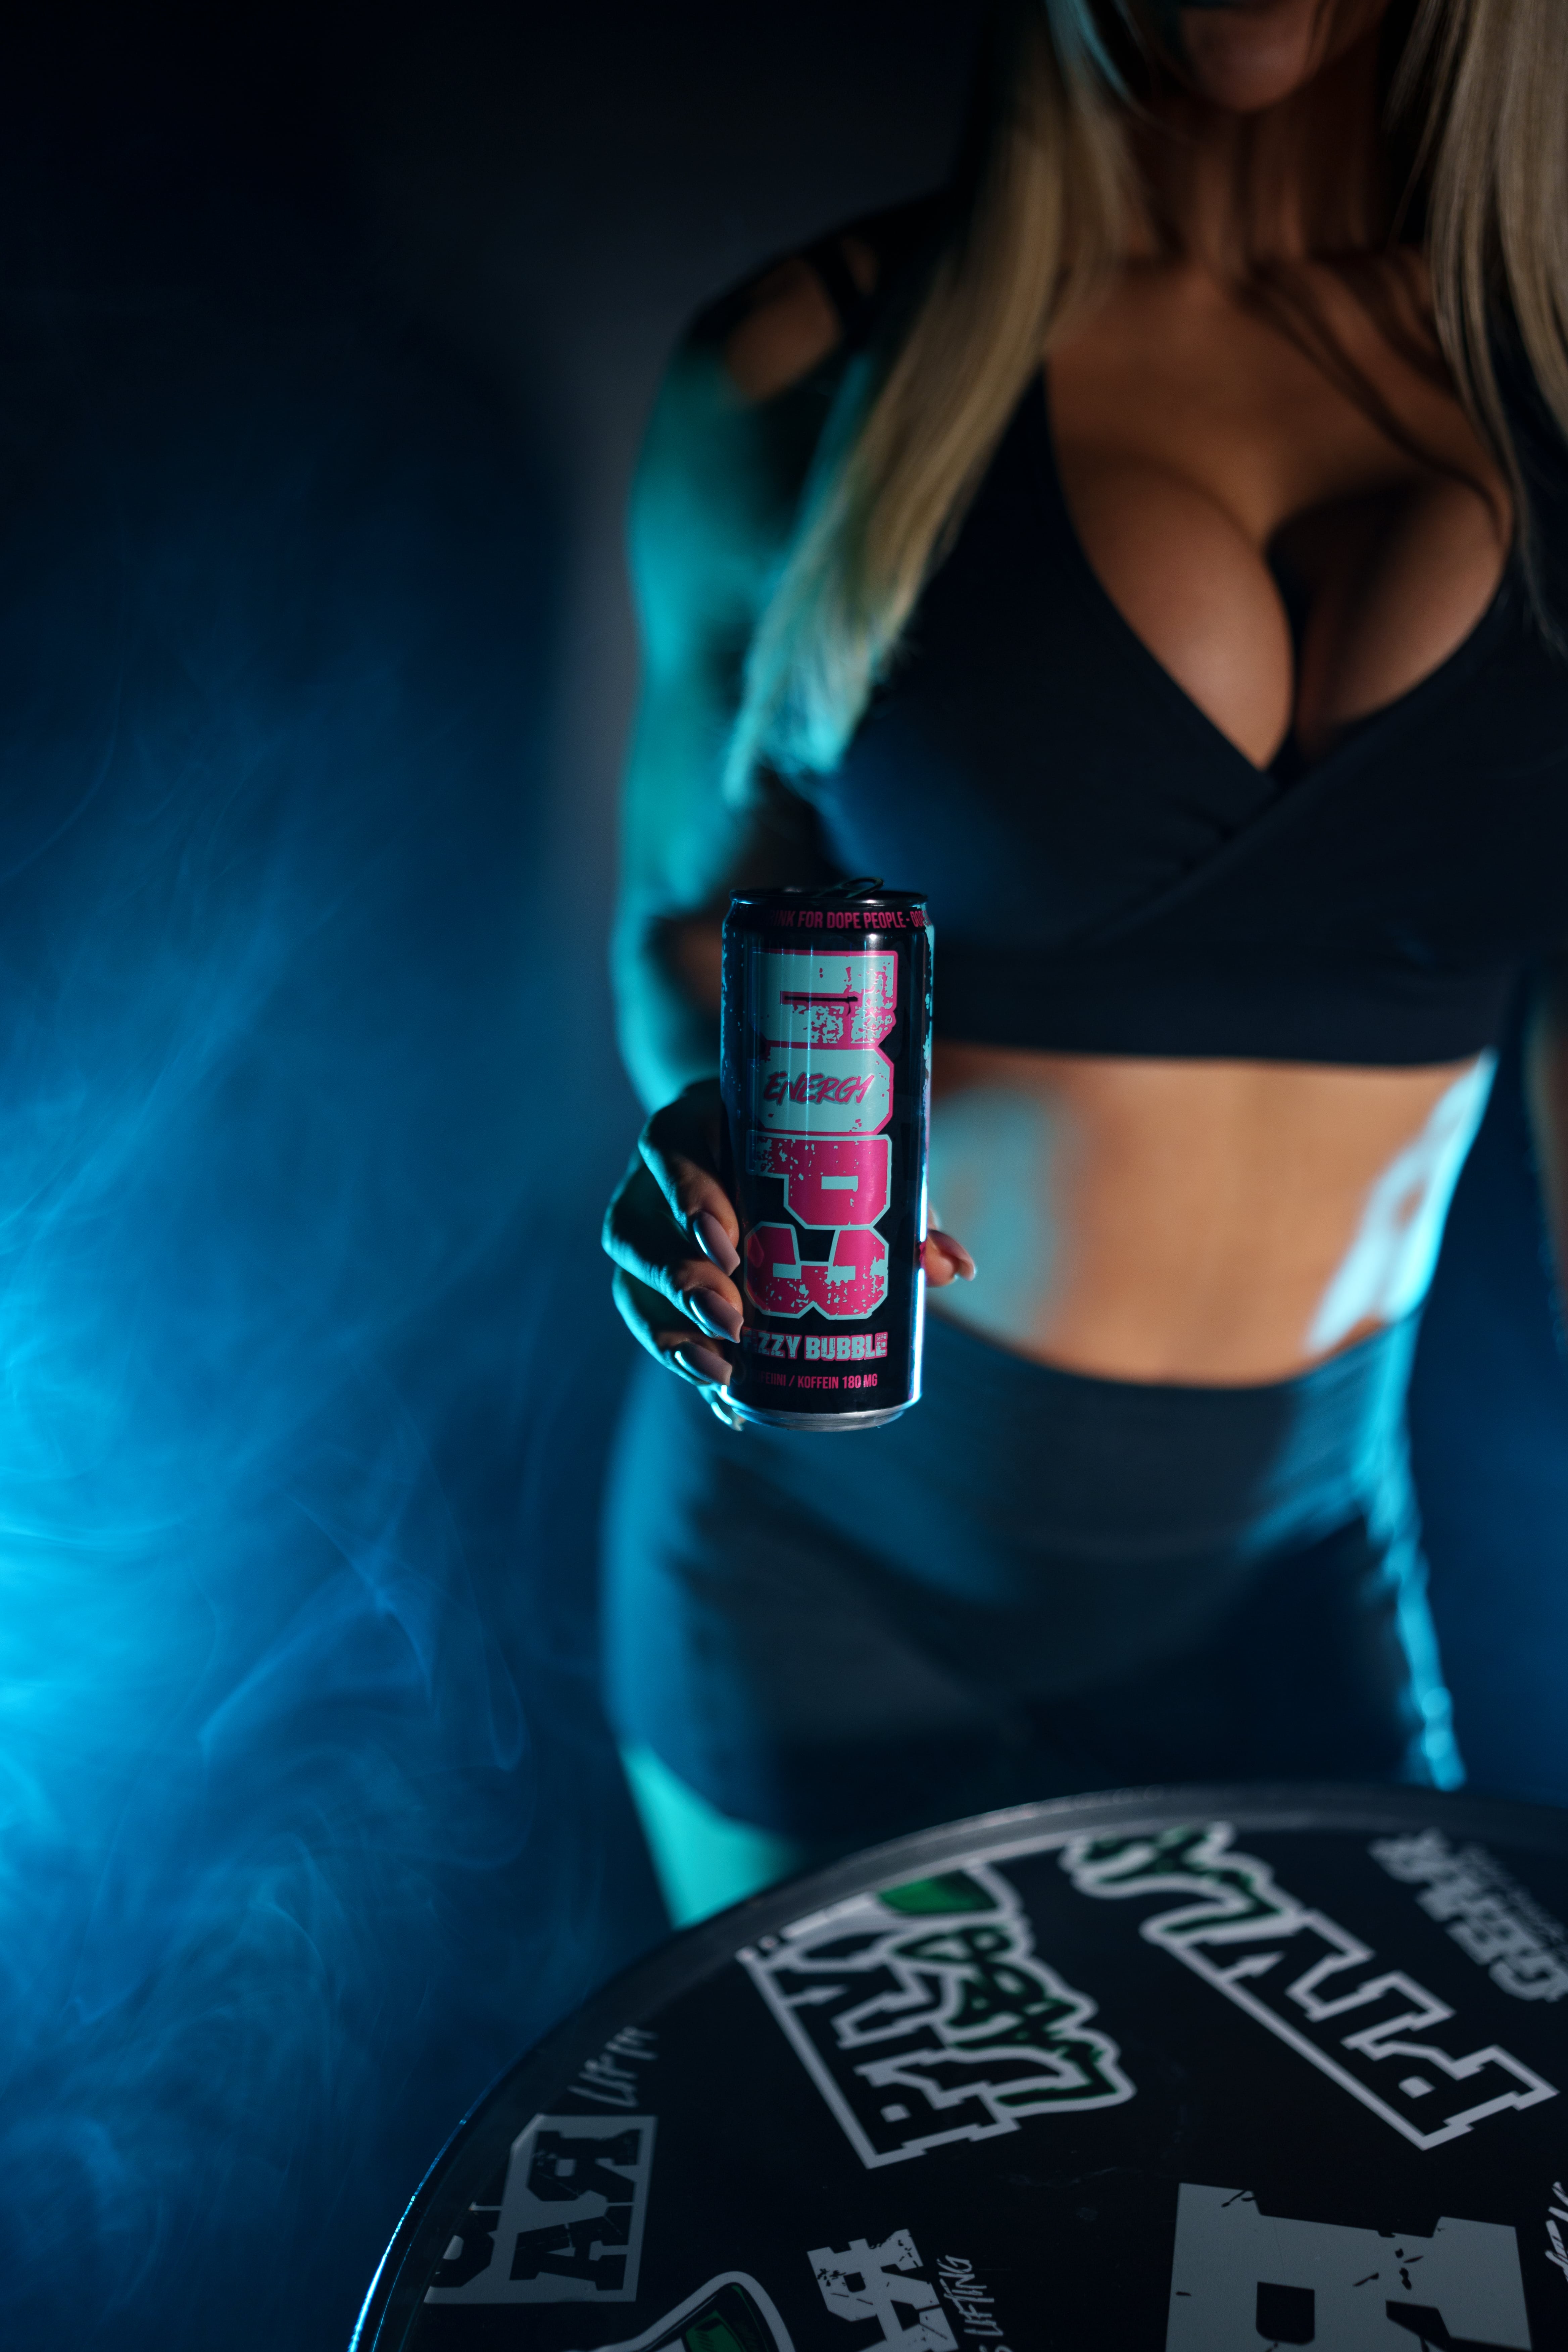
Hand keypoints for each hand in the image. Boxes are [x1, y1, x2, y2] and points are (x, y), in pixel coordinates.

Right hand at [602, 1077, 976, 1403]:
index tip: (729, 1242)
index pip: (668, 1156)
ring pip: (634, 1289)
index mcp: (686, 1133)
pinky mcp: (649, 1288)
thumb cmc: (806, 1153)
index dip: (688, 1199)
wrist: (749, 1150)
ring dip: (673, 1336)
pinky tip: (724, 1400)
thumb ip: (898, 1210)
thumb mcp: (847, 1168)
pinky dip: (688, 1365)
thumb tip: (955, 1268)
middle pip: (637, 1235)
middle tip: (733, 1319)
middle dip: (683, 1284)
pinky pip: (653, 1329)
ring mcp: (642, 1239)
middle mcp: (647, 1186)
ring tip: (723, 1371)